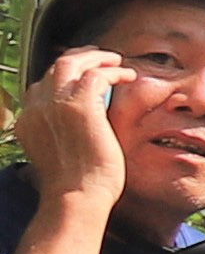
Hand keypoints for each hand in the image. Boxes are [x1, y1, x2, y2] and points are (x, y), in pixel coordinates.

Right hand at [16, 48, 125, 224]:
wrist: (77, 196)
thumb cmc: (76, 184)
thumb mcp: (59, 152)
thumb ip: (61, 132)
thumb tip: (80, 123)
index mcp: (28, 119)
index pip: (42, 84)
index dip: (65, 75)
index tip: (85, 74)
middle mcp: (36, 107)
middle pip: (54, 68)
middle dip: (79, 58)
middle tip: (102, 58)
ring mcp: (54, 104)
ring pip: (71, 63)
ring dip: (96, 57)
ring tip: (117, 61)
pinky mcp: (79, 105)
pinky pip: (96, 74)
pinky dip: (113, 71)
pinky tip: (128, 76)